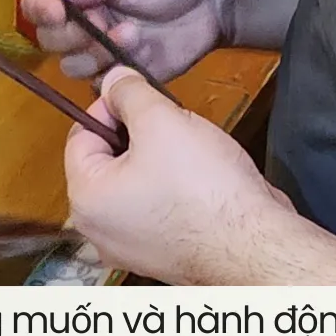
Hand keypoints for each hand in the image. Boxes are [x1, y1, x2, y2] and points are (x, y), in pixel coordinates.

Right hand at [21, 0, 223, 84]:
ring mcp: (98, 51)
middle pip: (49, 40)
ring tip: (132, 34)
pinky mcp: (118, 75)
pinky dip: (114, 72)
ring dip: (97, 52)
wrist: (211, 5)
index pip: (38, 3)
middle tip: (103, 20)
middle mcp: (80, 21)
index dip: (40, 9)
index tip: (58, 10)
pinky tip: (139, 54)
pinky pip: (98, 85)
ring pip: (71, 66)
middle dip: (73, 34)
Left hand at [64, 68, 295, 283]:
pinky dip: (176, 191)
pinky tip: (203, 183)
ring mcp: (131, 247)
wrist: (253, 247)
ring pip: (136, 183)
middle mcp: (100, 230)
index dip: (111, 108)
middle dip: (140, 136)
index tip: (141, 97)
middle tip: (173, 126)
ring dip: (160, 161)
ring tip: (193, 154)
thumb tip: (113, 80)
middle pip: (108, 162)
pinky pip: (159, 208)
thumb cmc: (202, 187)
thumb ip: (130, 95)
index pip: (81, 136)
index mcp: (86, 200)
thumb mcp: (161, 121)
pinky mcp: (163, 255)